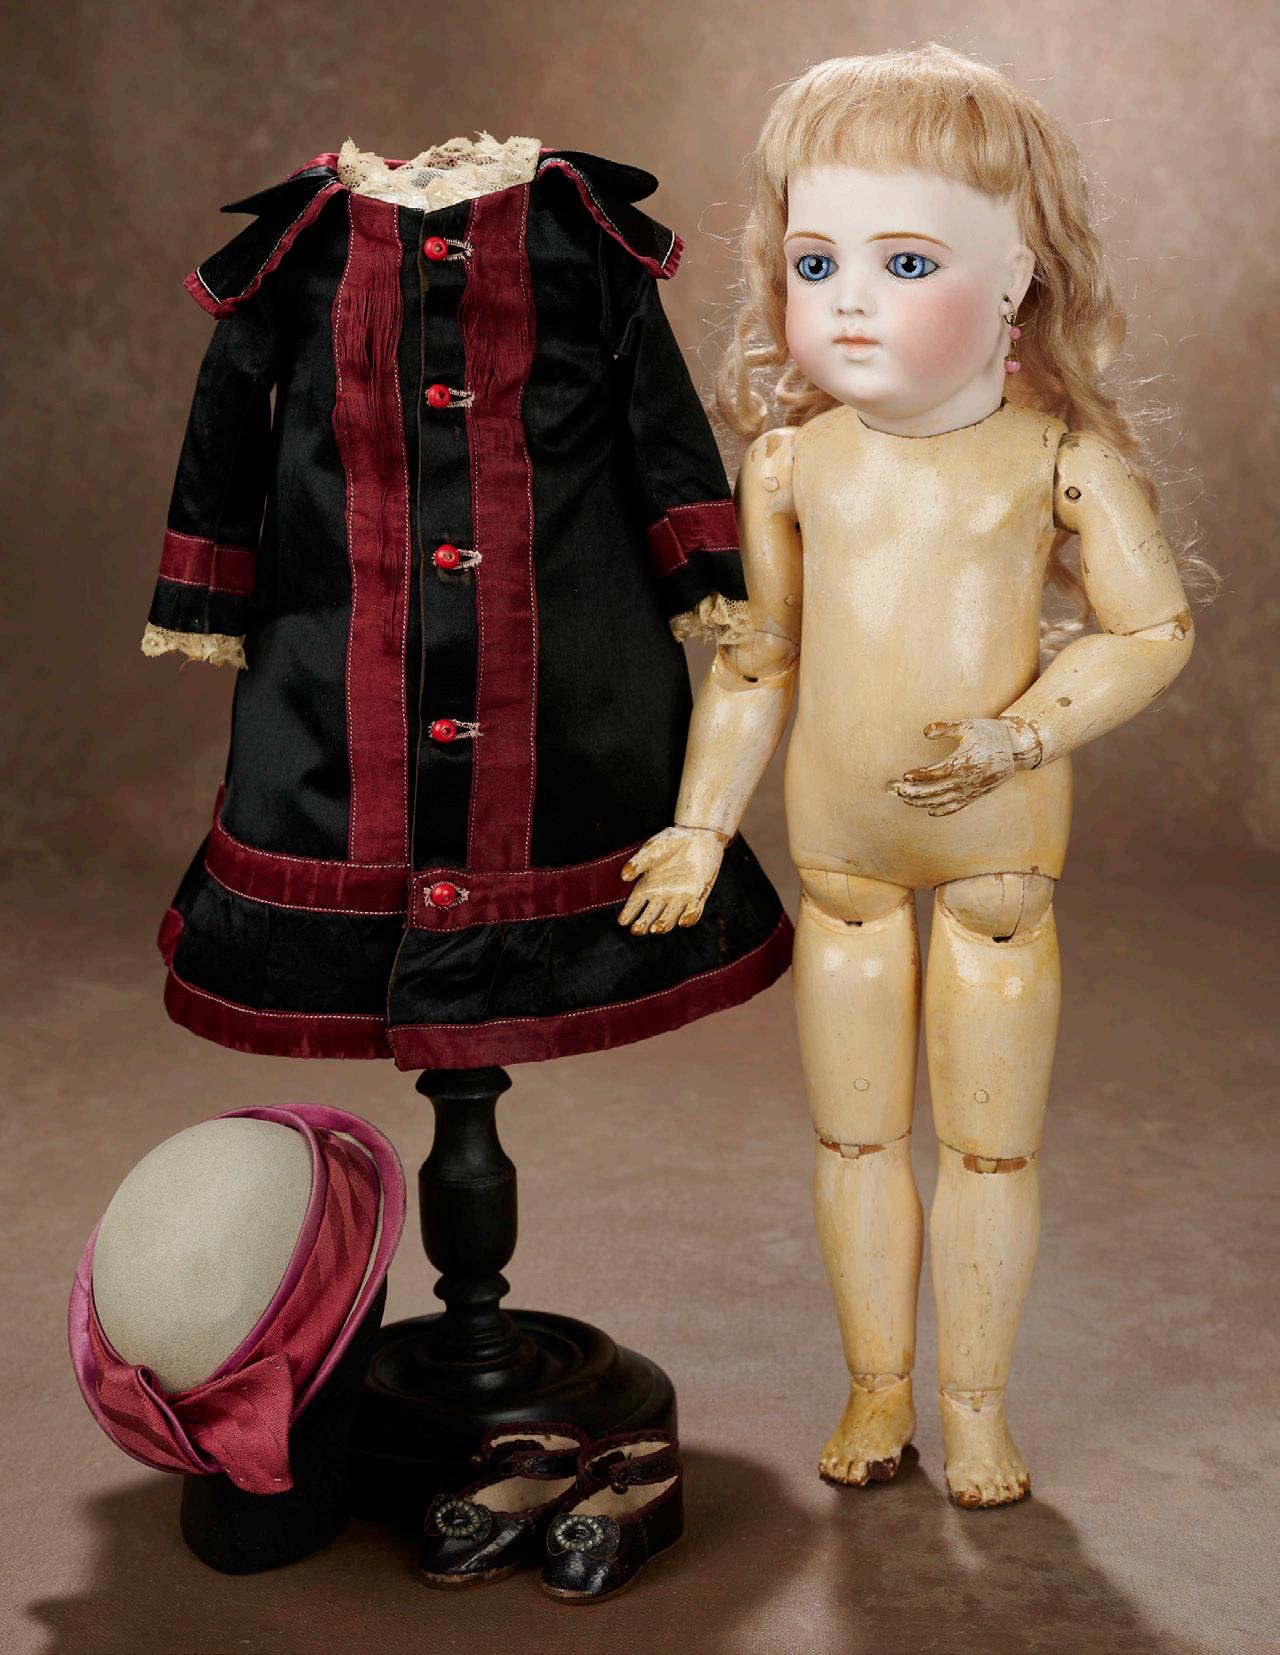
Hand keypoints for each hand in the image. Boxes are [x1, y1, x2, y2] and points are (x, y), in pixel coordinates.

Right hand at [617, 824, 726, 933]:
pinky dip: (689, 918)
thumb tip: (624, 876)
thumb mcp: (652, 849)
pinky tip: (683, 921)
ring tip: (656, 928)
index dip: (628, 913)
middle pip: (650, 916)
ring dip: (663, 925)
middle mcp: (662, 895)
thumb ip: (638, 863)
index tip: (622, 921)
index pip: (635, 904)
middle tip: (637, 930)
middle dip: (643, 924)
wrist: (698, 835)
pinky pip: (693, 911)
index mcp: (647, 885)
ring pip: (670, 918)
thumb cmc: (672, 841)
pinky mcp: (698, 895)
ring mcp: (680, 897)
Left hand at [888, 717, 1037, 815]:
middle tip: (896, 791)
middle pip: (934, 791)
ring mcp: (971, 790)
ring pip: (942, 801)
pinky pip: (957, 807)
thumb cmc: (990, 733)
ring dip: (923, 802)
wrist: (1016, 749)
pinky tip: (930, 812)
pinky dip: (942, 811)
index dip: (918, 776)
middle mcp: (966, 780)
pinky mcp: (976, 795)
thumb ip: (945, 728)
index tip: (905, 775)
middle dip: (913, 792)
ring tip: (906, 799)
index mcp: (962, 763)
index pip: (934, 774)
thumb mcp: (968, 726)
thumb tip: (925, 732)